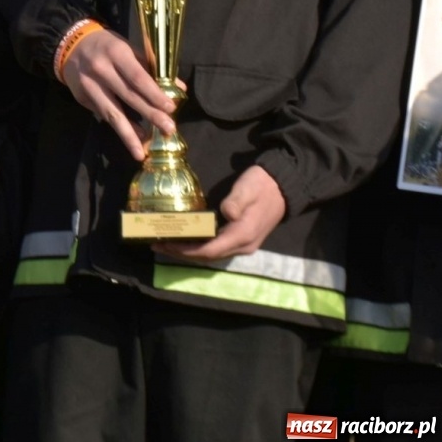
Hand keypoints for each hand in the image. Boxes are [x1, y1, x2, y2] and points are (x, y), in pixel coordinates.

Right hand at [61, 30, 175, 160]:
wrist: (70, 45)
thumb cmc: (108, 46)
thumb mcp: (129, 49)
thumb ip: (152, 68)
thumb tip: (179, 88)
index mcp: (116, 53)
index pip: (138, 78)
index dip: (154, 94)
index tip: (171, 108)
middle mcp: (101, 70)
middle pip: (128, 97)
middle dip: (150, 115)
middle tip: (168, 130)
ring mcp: (89, 86)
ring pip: (112, 113)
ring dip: (129, 134)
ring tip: (142, 152)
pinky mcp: (81, 98)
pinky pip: (104, 116)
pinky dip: (120, 128)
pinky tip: (134, 138)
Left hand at [155, 164, 285, 261]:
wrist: (283, 186)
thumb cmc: (262, 185)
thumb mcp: (248, 188)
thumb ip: (236, 201)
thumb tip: (227, 214)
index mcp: (243, 234)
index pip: (209, 250)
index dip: (186, 251)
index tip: (165, 244)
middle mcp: (244, 245)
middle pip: (208, 256)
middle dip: (182, 253)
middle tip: (157, 245)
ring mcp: (244, 244)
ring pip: (212, 254)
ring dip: (189, 252)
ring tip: (167, 244)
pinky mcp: (242, 239)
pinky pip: (217, 248)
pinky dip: (200, 247)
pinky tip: (186, 240)